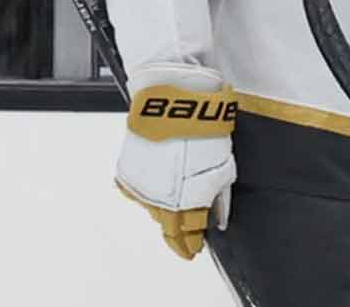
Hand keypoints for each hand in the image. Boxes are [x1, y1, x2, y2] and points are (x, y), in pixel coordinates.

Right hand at [115, 63, 237, 259]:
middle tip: (185, 243)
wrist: (171, 100)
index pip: (188, 232)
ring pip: (152, 210)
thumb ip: (217, 192)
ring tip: (174, 218)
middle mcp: (158, 199)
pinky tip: (157, 192)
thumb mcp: (221, 162)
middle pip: (167, 227)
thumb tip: (217, 215)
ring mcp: (141, 186)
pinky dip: (149, 194)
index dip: (191, 242)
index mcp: (184, 200)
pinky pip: (139, 192)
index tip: (194, 248)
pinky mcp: (128, 172)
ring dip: (164, 214)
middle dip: (177, 236)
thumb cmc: (202, 125)